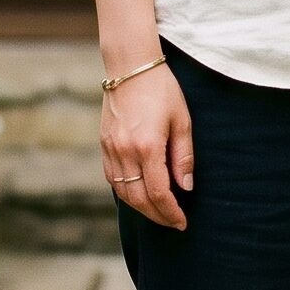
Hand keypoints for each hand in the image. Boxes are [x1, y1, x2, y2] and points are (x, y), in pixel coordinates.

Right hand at [101, 62, 193, 229]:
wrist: (130, 66)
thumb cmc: (162, 90)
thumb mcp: (182, 120)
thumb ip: (183, 156)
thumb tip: (185, 187)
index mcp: (148, 146)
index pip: (159, 193)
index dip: (171, 212)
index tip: (182, 222)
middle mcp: (125, 152)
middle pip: (139, 199)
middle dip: (157, 216)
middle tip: (173, 223)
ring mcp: (111, 149)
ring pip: (123, 192)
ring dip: (141, 207)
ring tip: (158, 212)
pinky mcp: (103, 144)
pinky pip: (112, 178)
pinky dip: (126, 191)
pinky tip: (139, 194)